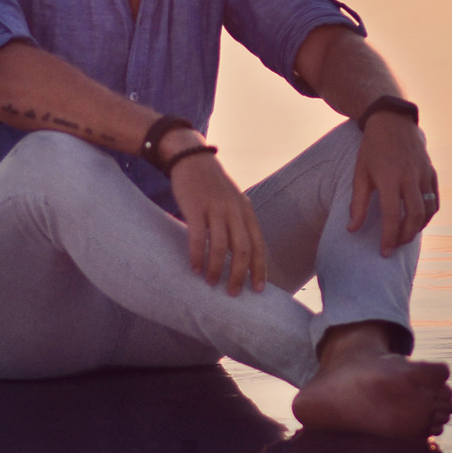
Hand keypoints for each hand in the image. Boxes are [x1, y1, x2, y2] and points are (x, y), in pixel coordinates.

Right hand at [167, 136, 270, 292]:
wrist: (192, 159)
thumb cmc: (212, 186)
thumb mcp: (233, 202)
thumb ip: (238, 224)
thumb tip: (242, 256)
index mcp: (246, 211)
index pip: (258, 245)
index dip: (260, 269)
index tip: (258, 290)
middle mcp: (235, 211)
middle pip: (243, 250)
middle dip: (239, 275)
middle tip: (232, 293)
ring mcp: (216, 208)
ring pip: (221, 246)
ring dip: (217, 269)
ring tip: (211, 283)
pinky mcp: (195, 207)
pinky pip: (198, 237)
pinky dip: (197, 255)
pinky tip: (195, 268)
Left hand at [349, 112, 437, 254]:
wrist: (392, 121)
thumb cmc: (372, 149)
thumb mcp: (360, 174)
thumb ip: (358, 203)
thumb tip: (352, 229)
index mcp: (389, 178)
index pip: (391, 216)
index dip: (388, 237)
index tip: (384, 252)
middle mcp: (410, 177)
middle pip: (414, 216)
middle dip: (405, 236)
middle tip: (395, 246)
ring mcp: (423, 174)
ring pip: (428, 210)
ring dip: (418, 227)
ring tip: (405, 235)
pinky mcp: (431, 171)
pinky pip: (435, 199)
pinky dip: (429, 214)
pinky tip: (418, 221)